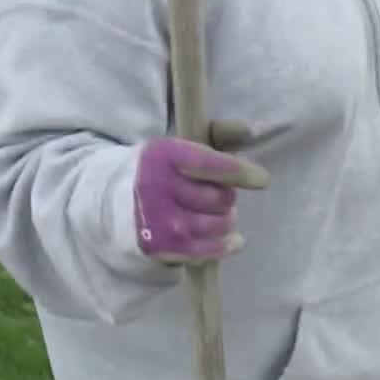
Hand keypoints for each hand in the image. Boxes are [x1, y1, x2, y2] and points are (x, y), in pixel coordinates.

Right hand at [133, 121, 269, 265]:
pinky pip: (207, 250)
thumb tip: (254, 129)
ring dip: (226, 220)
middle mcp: (157, 187)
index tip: (262, 180)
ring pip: (218, 225)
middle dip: (226, 197)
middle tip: (217, 196)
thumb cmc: (163, 170)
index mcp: (163, 155)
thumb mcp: (183, 144)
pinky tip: (233, 241)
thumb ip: (220, 133)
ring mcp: (158, 221)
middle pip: (218, 198)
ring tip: (218, 214)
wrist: (117, 202)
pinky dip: (225, 245)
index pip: (209, 165)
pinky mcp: (160, 247)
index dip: (240, 173)